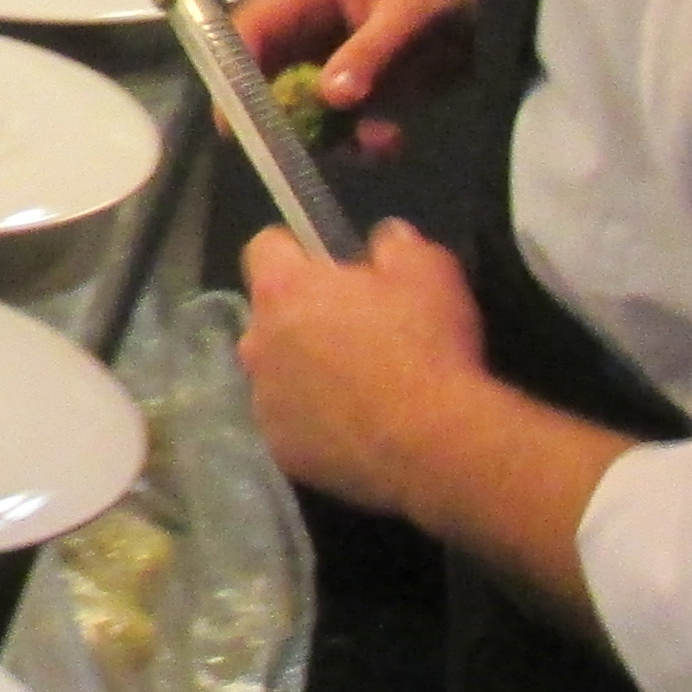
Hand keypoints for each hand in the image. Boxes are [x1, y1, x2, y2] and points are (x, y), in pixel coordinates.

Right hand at [232, 0, 484, 157]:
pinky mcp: (358, 88)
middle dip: (281, 116)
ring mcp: (331, 59)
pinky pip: (336, 124)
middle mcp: (308, 25)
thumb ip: (369, 51)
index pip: (250, 28)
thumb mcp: (412, 8)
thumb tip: (329, 97)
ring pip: (298, 109)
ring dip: (326, 136)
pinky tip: (390, 142)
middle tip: (299, 151)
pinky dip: (357, 142)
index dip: (235, 72)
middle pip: (264, 77)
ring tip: (373, 142)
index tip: (237, 119)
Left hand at [235, 221, 631, 618]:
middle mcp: (257, 343)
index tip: (330, 263)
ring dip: (306, 372)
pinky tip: (359, 428)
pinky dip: (316, 422)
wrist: (434, 442)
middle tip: (358, 328)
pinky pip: (292, 424)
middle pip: (270, 316)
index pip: (263, 248)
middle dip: (304, 316)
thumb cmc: (427, 346)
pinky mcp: (282, 450)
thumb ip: (397, 246)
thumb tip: (385, 240)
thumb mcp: (430, 271)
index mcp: (282, 290)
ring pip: (277, 374)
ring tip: (360, 386)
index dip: (297, 250)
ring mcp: (265, 402)